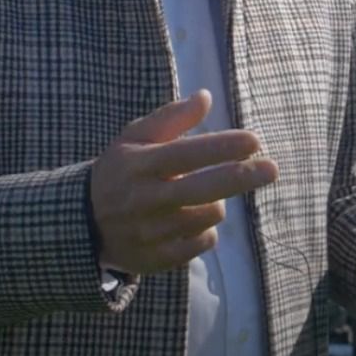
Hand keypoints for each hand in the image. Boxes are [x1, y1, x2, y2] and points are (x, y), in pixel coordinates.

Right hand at [90, 89, 278, 274]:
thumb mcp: (134, 137)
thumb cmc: (120, 170)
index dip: (222, 147)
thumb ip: (171, 118)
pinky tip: (192, 219)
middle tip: (272, 169)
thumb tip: (206, 96)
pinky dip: (205, 229)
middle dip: (242, 177)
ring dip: (216, 201)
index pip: (187, 154)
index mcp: (140, 164)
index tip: (254, 140)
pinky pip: (202, 242)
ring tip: (203, 194)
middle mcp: (145, 199)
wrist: (83, 223)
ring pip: (208, 216)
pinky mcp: (157, 258)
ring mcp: (151, 232)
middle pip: (203, 190)